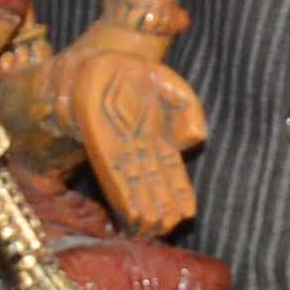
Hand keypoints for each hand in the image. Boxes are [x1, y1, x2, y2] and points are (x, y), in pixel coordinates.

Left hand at [63, 48, 206, 236]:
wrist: (104, 58)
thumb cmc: (139, 73)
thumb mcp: (173, 88)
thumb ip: (189, 110)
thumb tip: (193, 139)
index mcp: (159, 139)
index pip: (172, 173)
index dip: (179, 194)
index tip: (186, 214)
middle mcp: (138, 148)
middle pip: (152, 185)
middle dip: (159, 209)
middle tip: (165, 230)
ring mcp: (117, 146)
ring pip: (133, 184)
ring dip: (141, 208)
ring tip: (150, 229)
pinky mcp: (96, 140)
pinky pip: (111, 170)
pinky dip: (121, 192)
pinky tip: (129, 211)